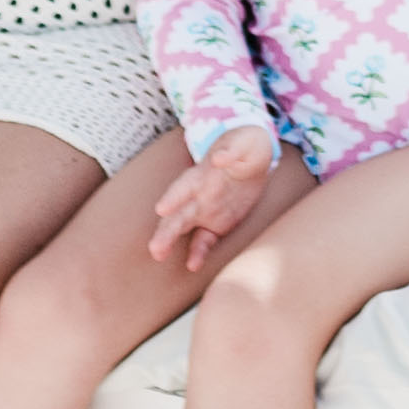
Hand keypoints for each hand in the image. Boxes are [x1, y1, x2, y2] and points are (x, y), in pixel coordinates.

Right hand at [147, 129, 278, 275]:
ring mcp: (204, 211)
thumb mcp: (243, 143)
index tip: (161, 209)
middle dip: (165, 230)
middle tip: (155, 247)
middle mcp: (197, 195)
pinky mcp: (216, 225)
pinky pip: (204, 241)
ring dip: (170, 241)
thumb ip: (231, 150)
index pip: (184, 186)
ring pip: (182, 228)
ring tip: (158, 254)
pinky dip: (198, 253)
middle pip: (177, 213)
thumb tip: (219, 157)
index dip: (173, 197)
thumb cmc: (245, 146)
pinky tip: (193, 265)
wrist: (254, 158)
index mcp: (201, 174)